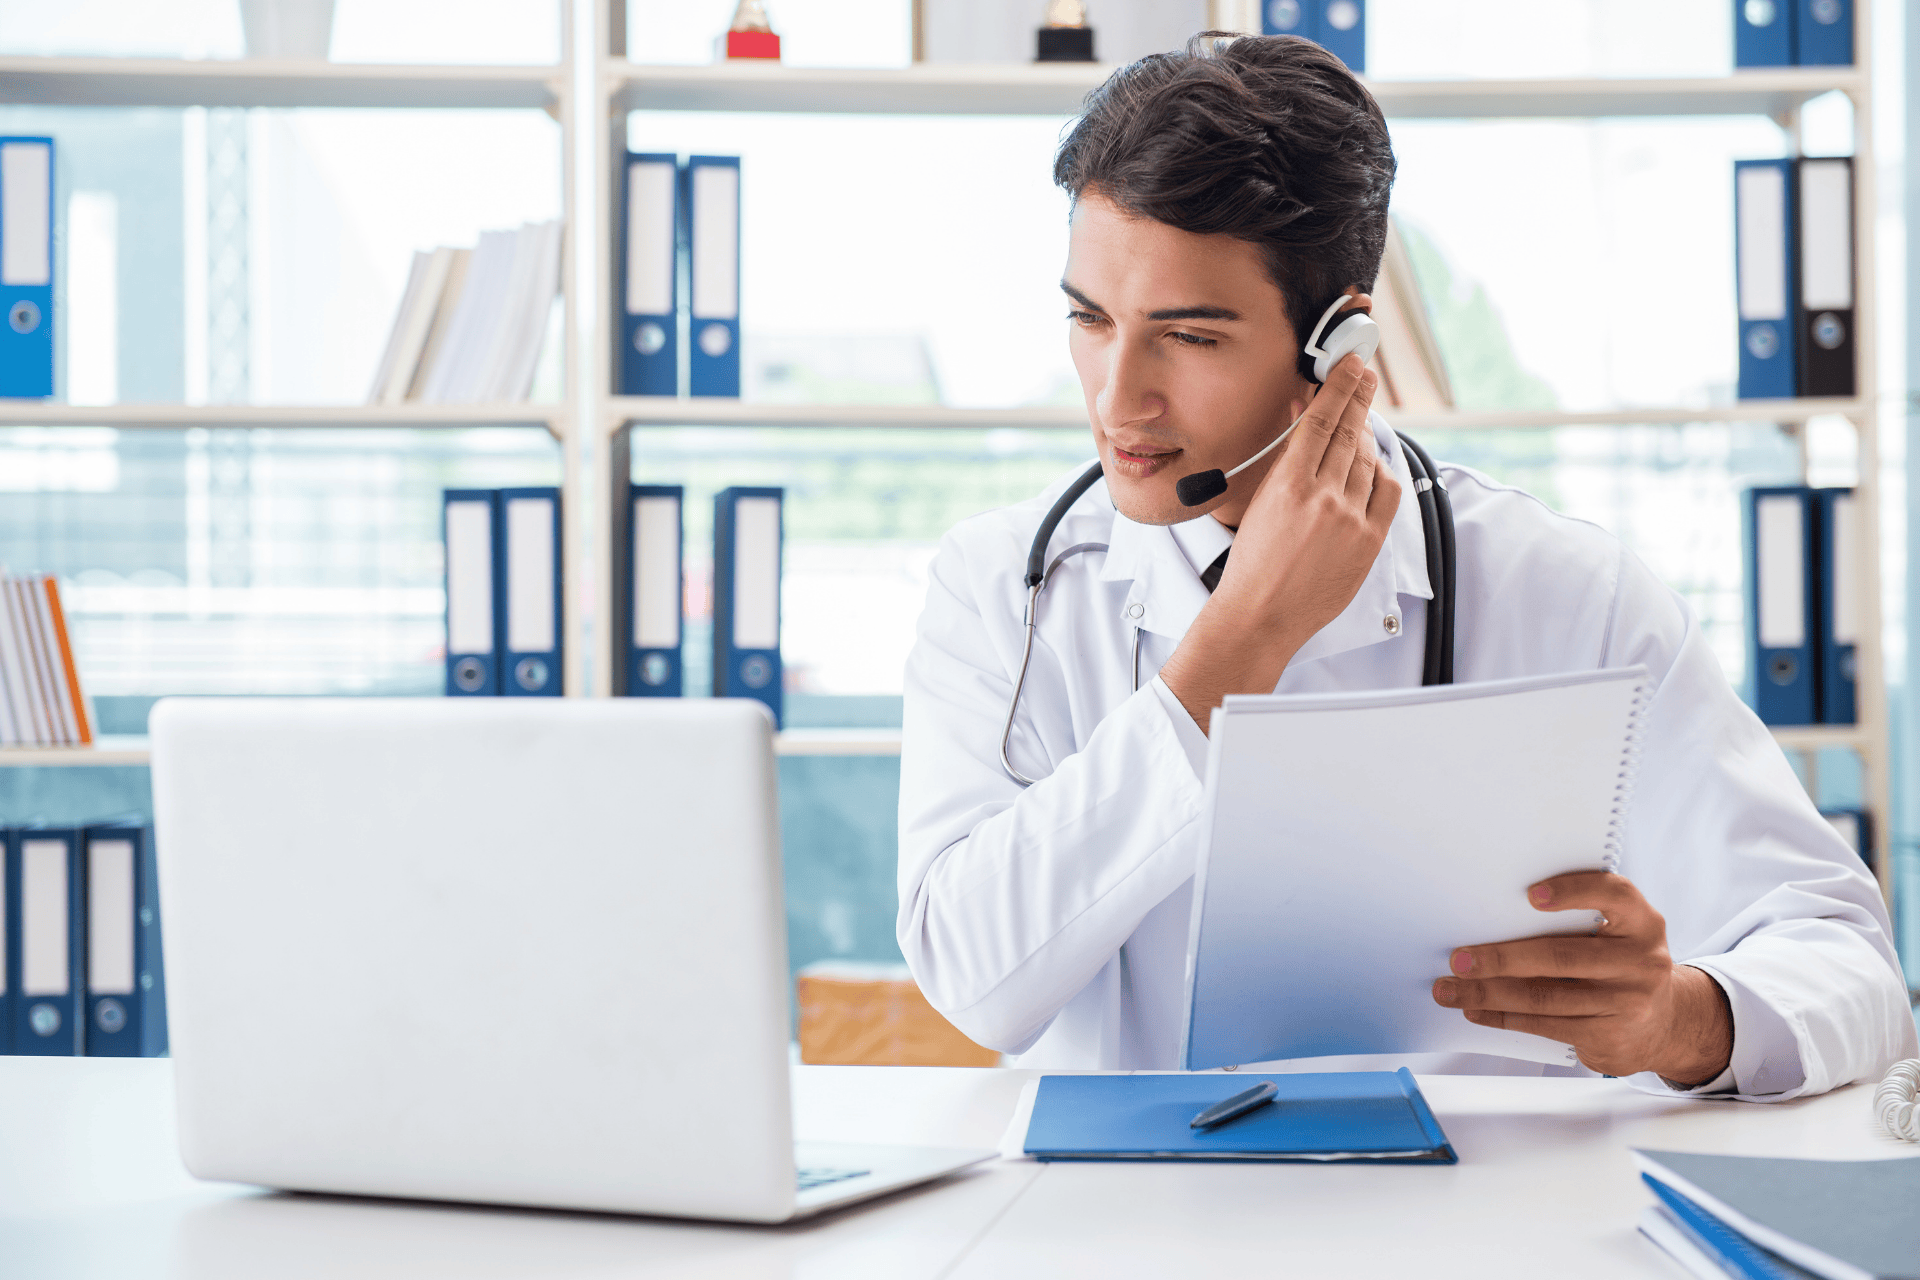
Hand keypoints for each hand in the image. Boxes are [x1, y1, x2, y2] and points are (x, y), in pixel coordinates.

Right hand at [1159, 355, 1399, 727]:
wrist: (1262, 613)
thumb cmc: (1254, 565)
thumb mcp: (1261, 502)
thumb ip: (1290, 465)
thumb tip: (1310, 430)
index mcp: (1290, 483)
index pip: (1324, 419)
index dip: (1341, 386)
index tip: (1351, 365)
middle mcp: (1324, 496)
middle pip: (1352, 431)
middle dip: (1360, 398)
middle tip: (1366, 376)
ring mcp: (1351, 518)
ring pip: (1369, 459)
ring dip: (1366, 438)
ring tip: (1359, 428)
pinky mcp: (1369, 539)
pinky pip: (1387, 490)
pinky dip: (1382, 473)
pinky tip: (1373, 468)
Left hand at [1430, 871, 1733, 1086]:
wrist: (1665, 1024)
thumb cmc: (1620, 965)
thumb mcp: (1618, 934)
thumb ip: (1580, 919)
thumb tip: (1493, 917)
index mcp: (1641, 922)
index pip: (1613, 894)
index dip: (1573, 891)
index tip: (1530, 895)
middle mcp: (1641, 960)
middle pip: (1560, 956)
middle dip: (1501, 958)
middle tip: (1458, 959)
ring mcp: (1627, 1002)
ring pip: (1544, 997)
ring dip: (1488, 993)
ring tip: (1450, 990)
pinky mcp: (1609, 1036)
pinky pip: (1545, 1025)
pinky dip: (1503, 1017)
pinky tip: (1476, 1010)